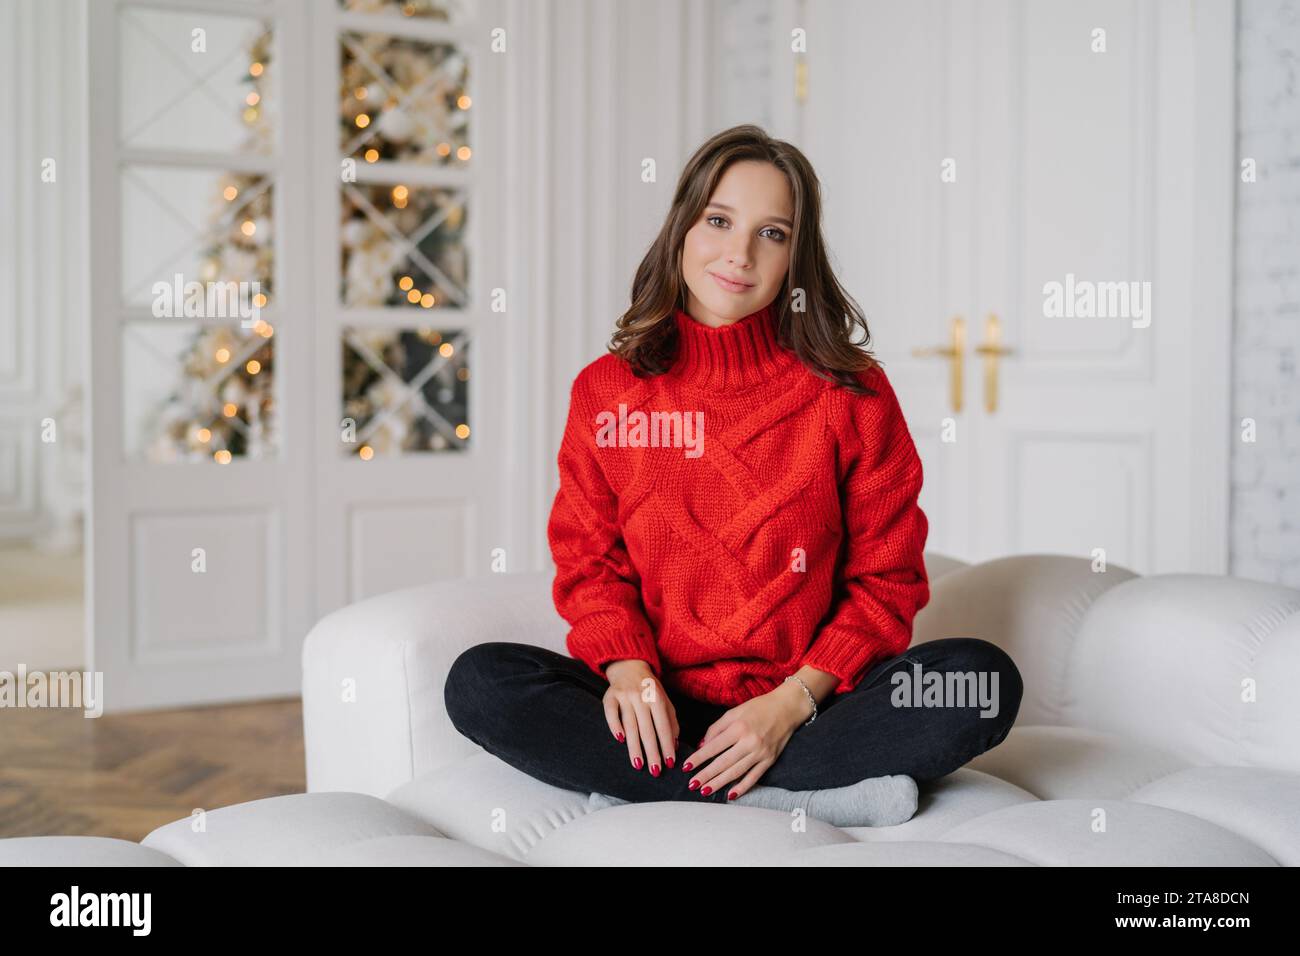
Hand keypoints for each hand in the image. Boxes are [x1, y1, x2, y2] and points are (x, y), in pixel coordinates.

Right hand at [602, 660, 679, 776]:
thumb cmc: (650, 689)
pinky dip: (615, 726)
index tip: (670, 763)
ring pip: (630, 725)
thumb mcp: (665, 701)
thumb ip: (671, 721)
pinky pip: (611, 713)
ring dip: (634, 747)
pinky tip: (619, 740)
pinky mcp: (609, 696)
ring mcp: (624, 696)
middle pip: (647, 729)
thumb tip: (674, 745)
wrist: (629, 666)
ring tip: (638, 765)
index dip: (666, 745)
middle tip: (655, 771)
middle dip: (652, 752)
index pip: (663, 726)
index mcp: (657, 698)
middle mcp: (640, 697)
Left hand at [680, 682, 810, 798]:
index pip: (714, 746)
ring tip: (705, 791)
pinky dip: (742, 787)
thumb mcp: (734, 712)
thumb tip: (702, 746)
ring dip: (719, 783)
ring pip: (736, 772)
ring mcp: (761, 753)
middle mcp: (749, 741)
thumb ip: (716, 728)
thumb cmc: (758, 708)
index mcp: (739, 727)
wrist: (787, 708)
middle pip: (723, 762)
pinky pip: (754, 777)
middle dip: (706, 775)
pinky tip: (730, 795)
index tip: (686, 767)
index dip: (699, 758)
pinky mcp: (769, 760)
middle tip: (692, 784)